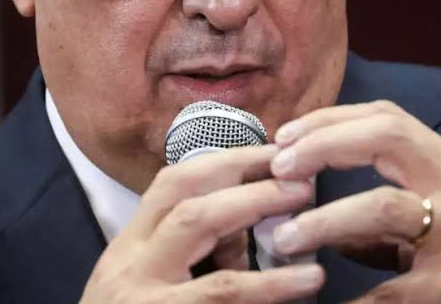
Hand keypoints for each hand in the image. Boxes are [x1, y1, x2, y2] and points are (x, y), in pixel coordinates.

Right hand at [81, 145, 324, 303]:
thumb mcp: (149, 278)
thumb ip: (193, 248)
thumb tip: (252, 222)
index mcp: (130, 246)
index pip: (171, 184)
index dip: (224, 162)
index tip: (269, 152)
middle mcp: (132, 267)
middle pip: (189, 208)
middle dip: (248, 188)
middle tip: (298, 182)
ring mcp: (147, 300)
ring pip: (203, 245)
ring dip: (259, 221)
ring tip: (310, 221)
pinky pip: (222, 298)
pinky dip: (268, 288)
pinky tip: (305, 282)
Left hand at [269, 101, 440, 302]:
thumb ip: (391, 207)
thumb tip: (327, 229)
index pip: (386, 118)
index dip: (330, 120)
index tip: (287, 135)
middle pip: (386, 137)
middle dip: (324, 144)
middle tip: (279, 167)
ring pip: (384, 208)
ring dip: (326, 219)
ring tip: (285, 239)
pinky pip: (393, 288)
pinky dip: (353, 297)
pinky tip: (324, 301)